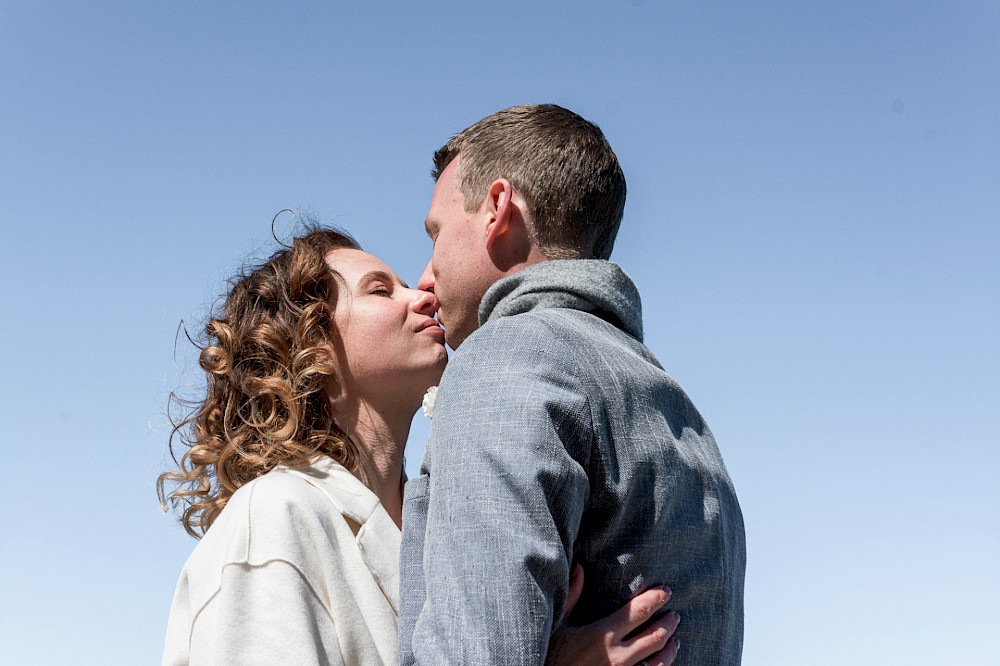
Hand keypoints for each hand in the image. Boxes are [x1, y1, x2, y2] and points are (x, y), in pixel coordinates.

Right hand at [546, 564, 680, 665]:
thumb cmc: (551, 657)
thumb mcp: (556, 626)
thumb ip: (571, 596)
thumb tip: (579, 566)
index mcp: (602, 635)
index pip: (639, 611)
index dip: (657, 599)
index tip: (666, 591)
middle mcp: (618, 656)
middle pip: (656, 636)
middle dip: (669, 622)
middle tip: (674, 614)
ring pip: (660, 662)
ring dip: (671, 648)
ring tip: (675, 639)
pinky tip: (662, 662)